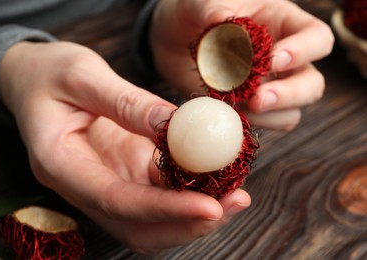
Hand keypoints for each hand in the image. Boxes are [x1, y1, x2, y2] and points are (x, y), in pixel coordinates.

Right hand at [0, 41, 250, 252]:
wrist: (34, 79)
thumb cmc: (49, 73)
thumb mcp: (82, 75)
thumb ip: (126, 102)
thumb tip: (175, 125)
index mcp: (59, 165)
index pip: (115, 200)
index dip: (165, 209)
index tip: (211, 206)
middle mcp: (82, 185)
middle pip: (137, 225)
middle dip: (187, 222)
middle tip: (235, 201)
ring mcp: (104, 182)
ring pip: (151, 219)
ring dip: (193, 214)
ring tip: (235, 194)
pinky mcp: (121, 172)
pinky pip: (158, 192)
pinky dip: (189, 191)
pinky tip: (216, 177)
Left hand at [150, 0, 333, 130]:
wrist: (171, 41)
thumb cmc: (192, 14)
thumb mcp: (199, 3)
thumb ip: (212, 9)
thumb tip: (223, 22)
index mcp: (282, 24)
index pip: (317, 38)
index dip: (303, 51)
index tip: (272, 60)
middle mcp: (282, 60)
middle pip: (312, 83)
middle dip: (289, 94)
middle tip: (257, 99)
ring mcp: (267, 87)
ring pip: (292, 111)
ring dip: (269, 115)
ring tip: (237, 107)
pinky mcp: (247, 108)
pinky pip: (265, 124)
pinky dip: (251, 124)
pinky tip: (229, 115)